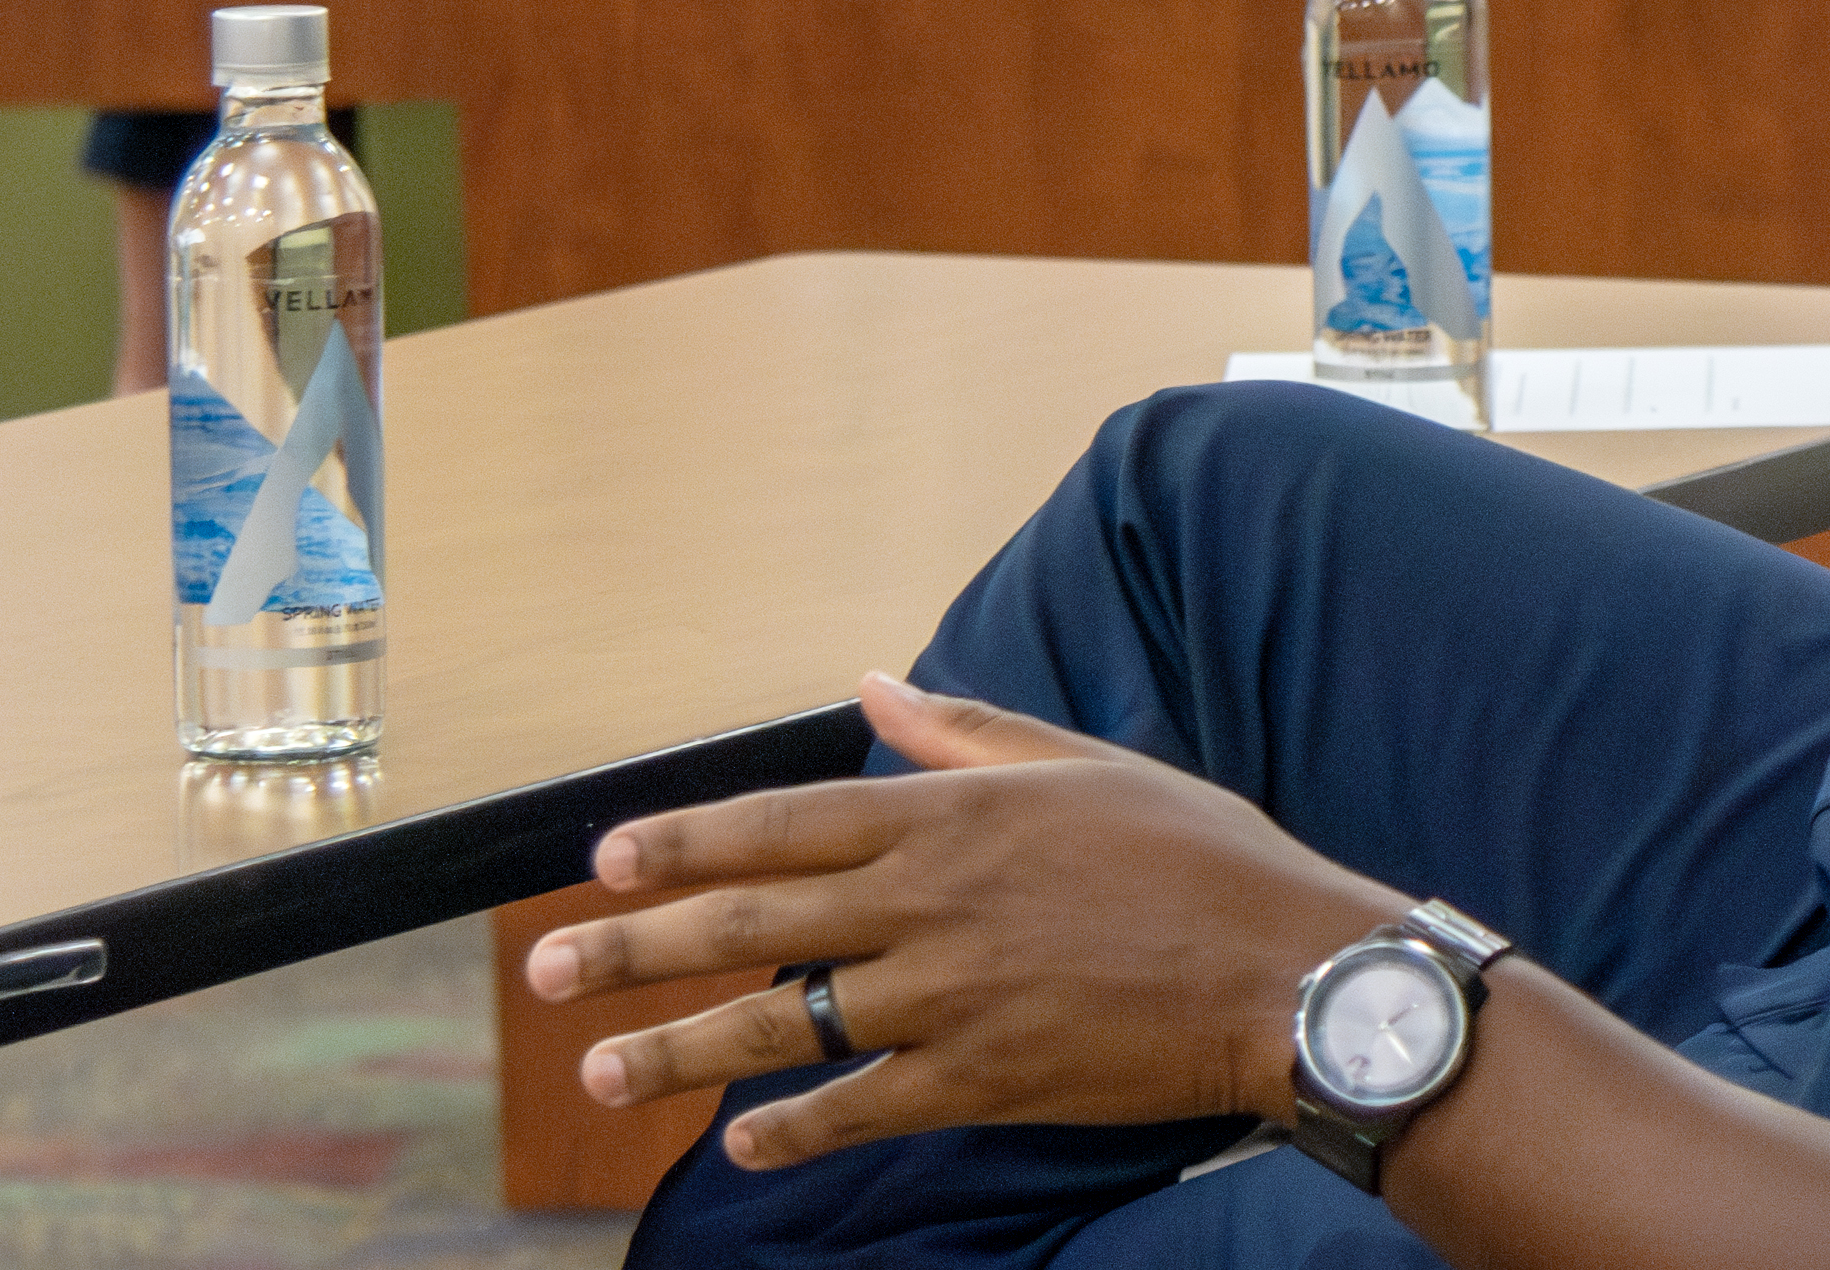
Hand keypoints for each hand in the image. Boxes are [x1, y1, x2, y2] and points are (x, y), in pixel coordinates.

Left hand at [527, 670, 1398, 1174]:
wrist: (1284, 970)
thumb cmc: (1199, 855)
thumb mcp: (1088, 767)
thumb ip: (968, 731)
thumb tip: (873, 684)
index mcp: (955, 816)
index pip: (786, 822)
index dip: (686, 842)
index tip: (605, 859)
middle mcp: (932, 903)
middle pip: (752, 922)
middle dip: (635, 945)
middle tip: (545, 969)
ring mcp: (949, 998)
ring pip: (781, 1023)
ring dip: (677, 1050)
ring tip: (597, 1072)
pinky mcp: (980, 1079)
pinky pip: (858, 1108)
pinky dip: (792, 1130)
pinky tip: (739, 1145)